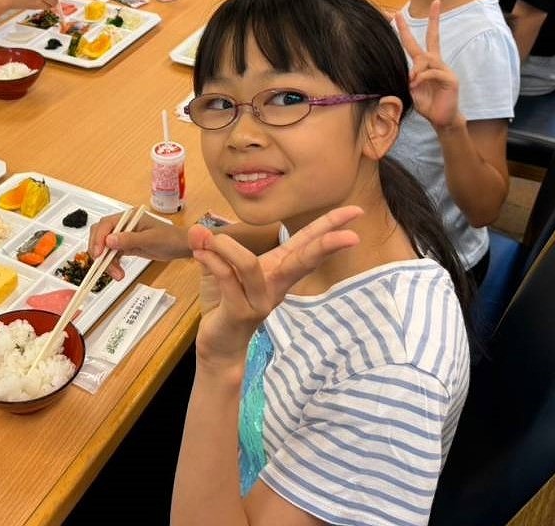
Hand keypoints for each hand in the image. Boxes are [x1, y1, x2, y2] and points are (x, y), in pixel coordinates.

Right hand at [87, 213, 191, 279]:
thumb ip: (129, 239)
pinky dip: (112, 265)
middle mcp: (124, 225)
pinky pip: (113, 255)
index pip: (106, 225)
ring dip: (107, 262)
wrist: (181, 246)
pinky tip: (119, 273)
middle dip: (99, 251)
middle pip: (100, 235)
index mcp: (128, 217)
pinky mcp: (126, 246)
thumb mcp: (150, 239)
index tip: (98, 254)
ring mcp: (124, 236)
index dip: (99, 239)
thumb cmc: (171, 238)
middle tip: (102, 265)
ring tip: (117, 274)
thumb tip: (109, 240)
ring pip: (105, 247)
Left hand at [189, 208, 361, 365]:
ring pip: (251, 266)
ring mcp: (261, 300)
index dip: (330, 226)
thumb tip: (198, 229)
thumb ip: (211, 247)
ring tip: (212, 239)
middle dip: (326, 246)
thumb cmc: (225, 302)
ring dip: (229, 248)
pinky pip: (228, 280)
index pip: (307, 243)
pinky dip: (212, 263)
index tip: (356, 212)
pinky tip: (200, 255)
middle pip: (304, 260)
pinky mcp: (242, 312)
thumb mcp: (217, 268)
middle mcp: (276, 284)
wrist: (218, 343)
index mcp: (278, 269)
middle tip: (352, 237)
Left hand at [394, 0, 462, 130]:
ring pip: (428, 58)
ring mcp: (445, 69)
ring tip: (412, 82)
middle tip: (436, 2)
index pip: (419, 42)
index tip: (398, 15)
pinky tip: (417, 84)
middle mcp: (437, 63)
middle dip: (434, 20)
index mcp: (427, 64)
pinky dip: (423, 77)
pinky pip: (433, 72)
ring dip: (417, 69)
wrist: (442, 120)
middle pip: (434, 37)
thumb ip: (410, 79)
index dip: (407, 29)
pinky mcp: (451, 79)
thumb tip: (411, 73)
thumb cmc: (427, 104)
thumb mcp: (412, 90)